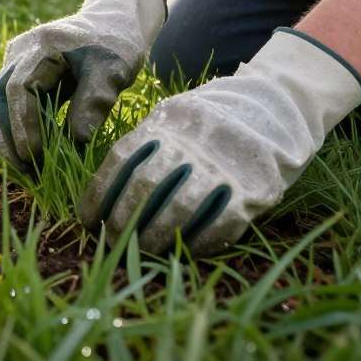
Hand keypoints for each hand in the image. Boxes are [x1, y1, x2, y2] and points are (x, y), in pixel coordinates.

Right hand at [0, 0, 165, 167]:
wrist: (112, 22)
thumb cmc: (116, 44)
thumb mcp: (114, 70)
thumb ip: (95, 101)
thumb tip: (76, 141)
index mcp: (42, 45)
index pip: (20, 88)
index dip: (24, 124)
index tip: (35, 156)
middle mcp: (21, 51)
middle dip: (6, 135)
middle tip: (24, 170)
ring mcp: (16, 61)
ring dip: (7, 135)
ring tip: (25, 169)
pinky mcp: (21, 73)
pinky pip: (9, 103)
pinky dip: (17, 128)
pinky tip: (30, 153)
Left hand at [79, 29, 360, 254]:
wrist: (273, 109)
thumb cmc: (207, 122)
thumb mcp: (172, 116)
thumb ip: (143, 145)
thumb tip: (103, 189)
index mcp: (166, 122)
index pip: (122, 160)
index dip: (100, 193)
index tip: (87, 219)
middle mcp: (192, 143)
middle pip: (147, 186)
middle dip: (123, 219)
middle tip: (110, 240)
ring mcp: (223, 166)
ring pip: (179, 208)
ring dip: (154, 236)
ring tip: (140, 250)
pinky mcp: (253, 191)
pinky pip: (218, 224)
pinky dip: (195, 242)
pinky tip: (180, 252)